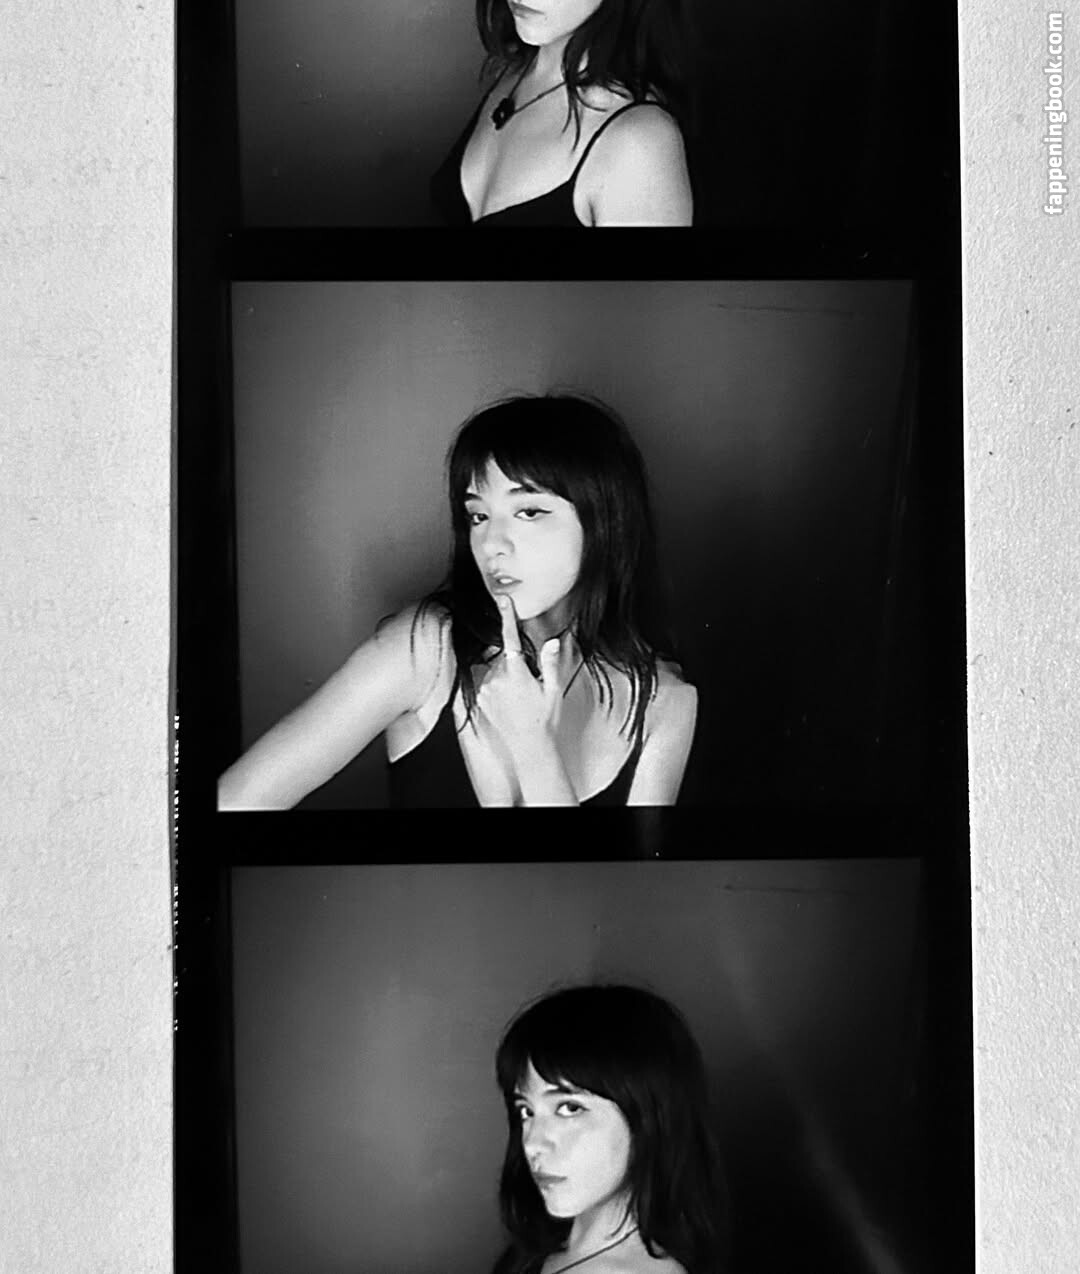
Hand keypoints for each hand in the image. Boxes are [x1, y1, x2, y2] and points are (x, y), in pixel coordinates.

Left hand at [475, 594, 563, 758]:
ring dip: (506, 675)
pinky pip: (487, 682)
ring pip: (495, 669)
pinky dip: (497, 685)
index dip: (507, 617)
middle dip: (516, 662)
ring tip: (520, 697)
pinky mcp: (479, 699)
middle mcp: (496, 679)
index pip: (510, 639)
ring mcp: (486, 690)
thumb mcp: (553, 690)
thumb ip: (551, 664)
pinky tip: (510, 701)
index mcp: (516, 674)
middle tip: (530, 683)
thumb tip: (552, 643)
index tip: (502, 600)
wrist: (529, 748)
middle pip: (504, 656)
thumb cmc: (545, 720)